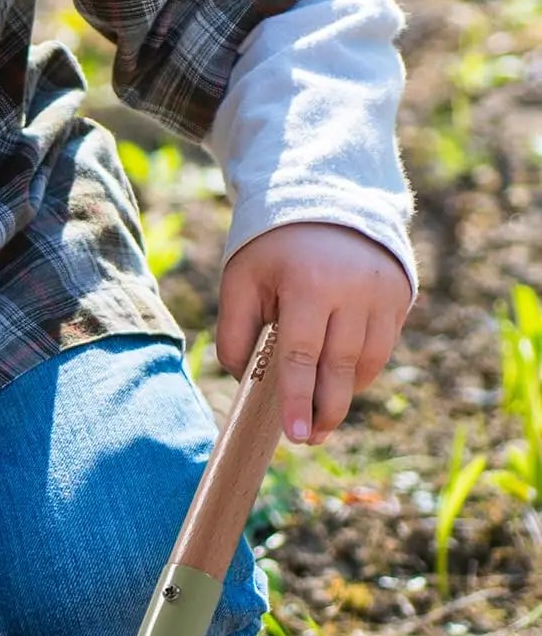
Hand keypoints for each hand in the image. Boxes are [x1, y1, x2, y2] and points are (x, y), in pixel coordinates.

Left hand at [216, 222, 412, 444]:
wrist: (326, 197)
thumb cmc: (272, 246)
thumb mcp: (240, 278)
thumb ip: (235, 330)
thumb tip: (243, 379)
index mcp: (309, 283)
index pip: (303, 355)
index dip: (299, 399)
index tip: (295, 435)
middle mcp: (354, 290)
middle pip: (340, 366)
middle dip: (325, 409)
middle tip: (309, 438)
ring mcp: (383, 293)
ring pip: (367, 361)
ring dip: (345, 394)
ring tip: (322, 418)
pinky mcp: (401, 295)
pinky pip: (382, 347)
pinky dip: (361, 369)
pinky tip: (341, 382)